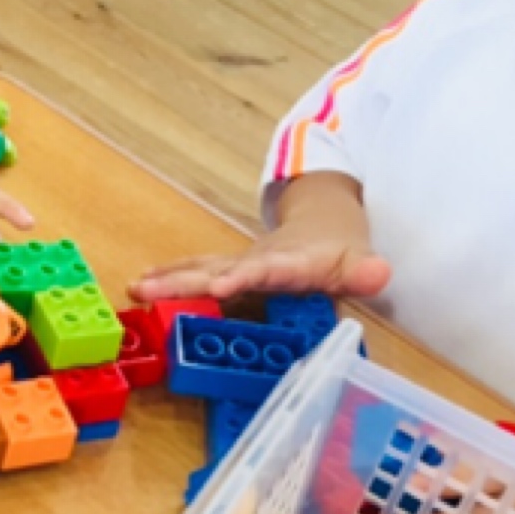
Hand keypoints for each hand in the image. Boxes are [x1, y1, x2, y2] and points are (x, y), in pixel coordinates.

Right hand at [131, 237, 390, 306]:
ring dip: (167, 280)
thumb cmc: (339, 249)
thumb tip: (379, 272)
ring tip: (135, 289)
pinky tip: (141, 285)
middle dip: (183, 280)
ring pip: (200, 268)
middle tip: (147, 289)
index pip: (265, 270)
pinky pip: (197, 271)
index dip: (244, 277)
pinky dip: (169, 277)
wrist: (324, 224)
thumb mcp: (356, 260)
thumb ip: (363, 270)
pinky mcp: (230, 269)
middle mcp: (257, 260)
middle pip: (217, 268)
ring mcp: (240, 262)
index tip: (221, 286)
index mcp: (288, 262)